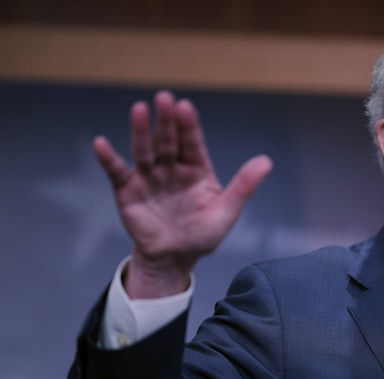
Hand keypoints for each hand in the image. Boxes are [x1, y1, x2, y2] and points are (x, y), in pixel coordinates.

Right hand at [94, 90, 271, 297]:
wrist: (174, 258)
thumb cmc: (202, 235)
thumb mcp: (226, 211)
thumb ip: (244, 186)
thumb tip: (266, 161)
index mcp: (197, 169)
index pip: (193, 142)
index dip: (189, 125)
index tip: (185, 107)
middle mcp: (172, 167)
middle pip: (168, 140)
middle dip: (166, 120)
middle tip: (164, 98)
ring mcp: (149, 177)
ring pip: (144, 150)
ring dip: (141, 131)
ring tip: (140, 110)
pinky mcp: (128, 190)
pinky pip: (117, 172)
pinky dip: (108, 158)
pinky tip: (101, 144)